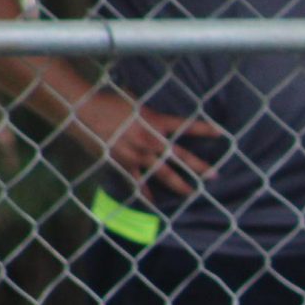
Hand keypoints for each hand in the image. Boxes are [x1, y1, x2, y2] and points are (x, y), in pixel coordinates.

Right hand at [69, 92, 221, 197]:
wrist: (82, 111)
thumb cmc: (107, 100)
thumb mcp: (134, 102)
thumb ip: (148, 112)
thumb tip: (153, 115)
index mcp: (155, 121)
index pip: (185, 126)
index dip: (204, 129)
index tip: (221, 134)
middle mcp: (150, 140)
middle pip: (180, 156)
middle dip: (198, 167)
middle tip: (214, 176)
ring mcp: (138, 154)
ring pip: (163, 173)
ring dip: (178, 184)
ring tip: (191, 193)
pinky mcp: (123, 163)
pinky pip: (136, 181)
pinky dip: (144, 192)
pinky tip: (153, 203)